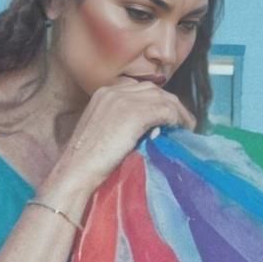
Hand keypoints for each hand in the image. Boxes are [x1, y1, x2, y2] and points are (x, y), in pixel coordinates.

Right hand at [43, 79, 195, 203]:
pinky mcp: (134, 114)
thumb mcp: (102, 133)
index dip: (159, 102)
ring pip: (163, 98)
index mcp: (104, 93)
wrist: (75, 171)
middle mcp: (114, 91)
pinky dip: (177, 119)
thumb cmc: (86, 162)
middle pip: (154, 91)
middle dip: (172, 105)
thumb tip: (148, 129)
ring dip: (178, 113)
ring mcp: (124, 101)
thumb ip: (120, 123)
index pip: (141, 90)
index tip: (169, 116)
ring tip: (186, 128)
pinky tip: (181, 131)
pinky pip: (165, 111)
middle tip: (183, 122)